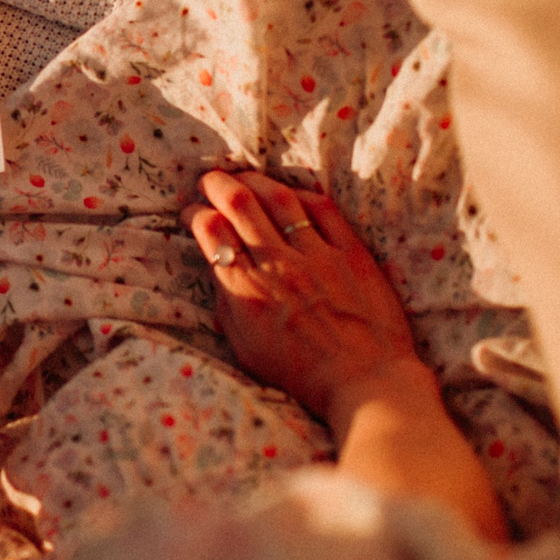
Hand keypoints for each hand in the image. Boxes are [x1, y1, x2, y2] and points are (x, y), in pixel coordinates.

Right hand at [182, 169, 430, 423]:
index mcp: (246, 292)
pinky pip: (322, 209)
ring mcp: (316, 255)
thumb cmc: (303, 374)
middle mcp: (277, 266)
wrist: (366, 382)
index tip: (193, 213)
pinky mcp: (351, 253)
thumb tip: (217, 268)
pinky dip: (300, 194)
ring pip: (278, 197)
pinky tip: (290, 193)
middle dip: (216, 183)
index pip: (211, 231)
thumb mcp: (246, 348)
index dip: (196, 213)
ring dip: (254, 179)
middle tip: (209, 179)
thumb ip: (228, 305)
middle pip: (238, 202)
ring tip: (242, 176)